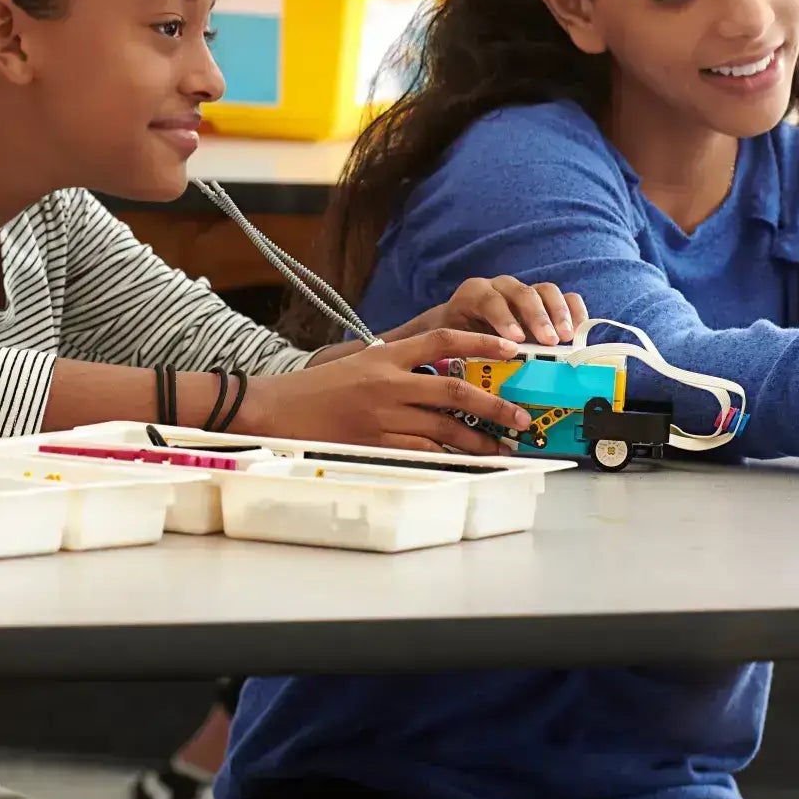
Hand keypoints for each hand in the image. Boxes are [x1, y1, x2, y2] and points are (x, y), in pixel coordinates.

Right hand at [237, 329, 535, 455]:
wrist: (278, 409)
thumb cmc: (320, 388)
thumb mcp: (361, 363)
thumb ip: (400, 367)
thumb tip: (445, 378)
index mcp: (387, 356)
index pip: (442, 339)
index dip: (480, 341)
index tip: (511, 347)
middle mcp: (389, 382)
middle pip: (455, 389)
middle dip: (494, 404)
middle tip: (520, 416)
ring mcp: (383, 414)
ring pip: (444, 426)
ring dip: (477, 438)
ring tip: (501, 446)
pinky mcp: (375, 441)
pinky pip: (422, 448)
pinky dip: (447, 454)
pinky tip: (465, 459)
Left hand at [388, 277, 586, 347]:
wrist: (459, 328)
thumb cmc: (451, 342)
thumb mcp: (444, 346)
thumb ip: (448, 355)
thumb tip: (447, 382)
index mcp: (473, 295)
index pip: (489, 299)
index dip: (503, 318)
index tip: (515, 341)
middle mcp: (500, 288)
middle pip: (522, 292)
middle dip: (536, 317)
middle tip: (549, 342)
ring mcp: (525, 292)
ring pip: (545, 291)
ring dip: (558, 314)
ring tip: (567, 339)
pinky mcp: (545, 302)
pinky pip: (565, 297)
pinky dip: (574, 312)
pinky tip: (579, 333)